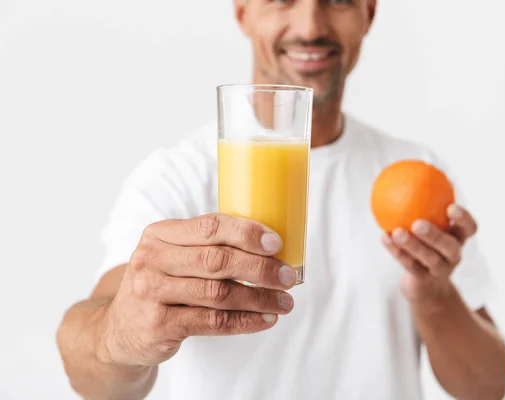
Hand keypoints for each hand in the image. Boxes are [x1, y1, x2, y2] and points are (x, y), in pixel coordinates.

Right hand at [98, 213, 296, 367]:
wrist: (119, 328)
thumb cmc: (161, 284)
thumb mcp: (172, 255)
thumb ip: (207, 245)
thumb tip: (269, 245)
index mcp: (160, 233)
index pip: (210, 226)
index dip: (247, 233)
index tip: (277, 243)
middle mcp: (152, 259)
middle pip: (218, 260)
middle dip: (260, 268)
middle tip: (288, 276)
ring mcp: (152, 293)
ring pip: (219, 293)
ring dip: (259, 298)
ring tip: (284, 301)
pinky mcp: (159, 324)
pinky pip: (213, 322)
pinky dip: (245, 321)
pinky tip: (265, 319)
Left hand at [382, 204, 477, 306]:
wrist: (425, 285)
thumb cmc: (426, 244)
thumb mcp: (430, 224)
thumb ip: (424, 203)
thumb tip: (406, 171)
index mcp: (458, 238)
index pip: (470, 228)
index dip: (464, 219)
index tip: (450, 207)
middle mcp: (453, 255)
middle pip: (450, 246)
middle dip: (435, 235)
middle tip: (417, 223)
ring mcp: (440, 270)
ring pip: (428, 258)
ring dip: (412, 245)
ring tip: (397, 232)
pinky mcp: (424, 281)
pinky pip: (409, 265)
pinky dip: (396, 251)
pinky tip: (384, 237)